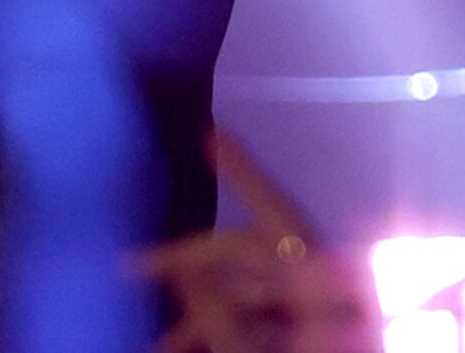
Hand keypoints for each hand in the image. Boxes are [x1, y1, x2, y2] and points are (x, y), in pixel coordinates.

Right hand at [136, 132, 376, 352]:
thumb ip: (220, 318)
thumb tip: (185, 268)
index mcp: (329, 290)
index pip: (277, 215)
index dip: (243, 172)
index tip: (209, 133)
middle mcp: (334, 296)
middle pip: (256, 259)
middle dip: (194, 266)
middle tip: (131, 269)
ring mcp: (329, 320)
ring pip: (257, 298)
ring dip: (206, 311)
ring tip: (160, 342)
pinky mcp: (321, 337)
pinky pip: (271, 325)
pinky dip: (232, 331)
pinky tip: (186, 344)